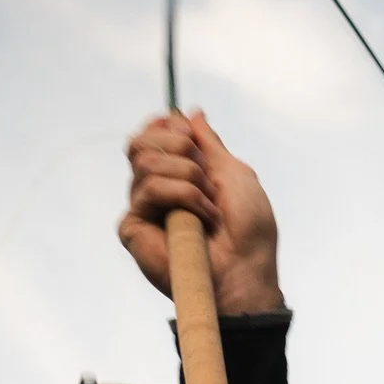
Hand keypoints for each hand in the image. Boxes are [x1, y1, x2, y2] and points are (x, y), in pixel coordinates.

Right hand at [119, 109, 284, 316]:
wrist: (246, 271)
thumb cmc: (249, 231)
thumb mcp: (235, 173)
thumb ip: (208, 143)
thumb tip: (189, 113)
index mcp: (177, 175)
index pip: (152, 134)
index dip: (167, 126)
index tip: (191, 136)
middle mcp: (156, 191)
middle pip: (140, 141)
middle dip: (179, 147)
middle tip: (205, 174)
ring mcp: (144, 210)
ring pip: (145, 161)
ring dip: (188, 177)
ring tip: (209, 206)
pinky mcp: (134, 229)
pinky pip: (148, 190)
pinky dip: (181, 196)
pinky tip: (199, 221)